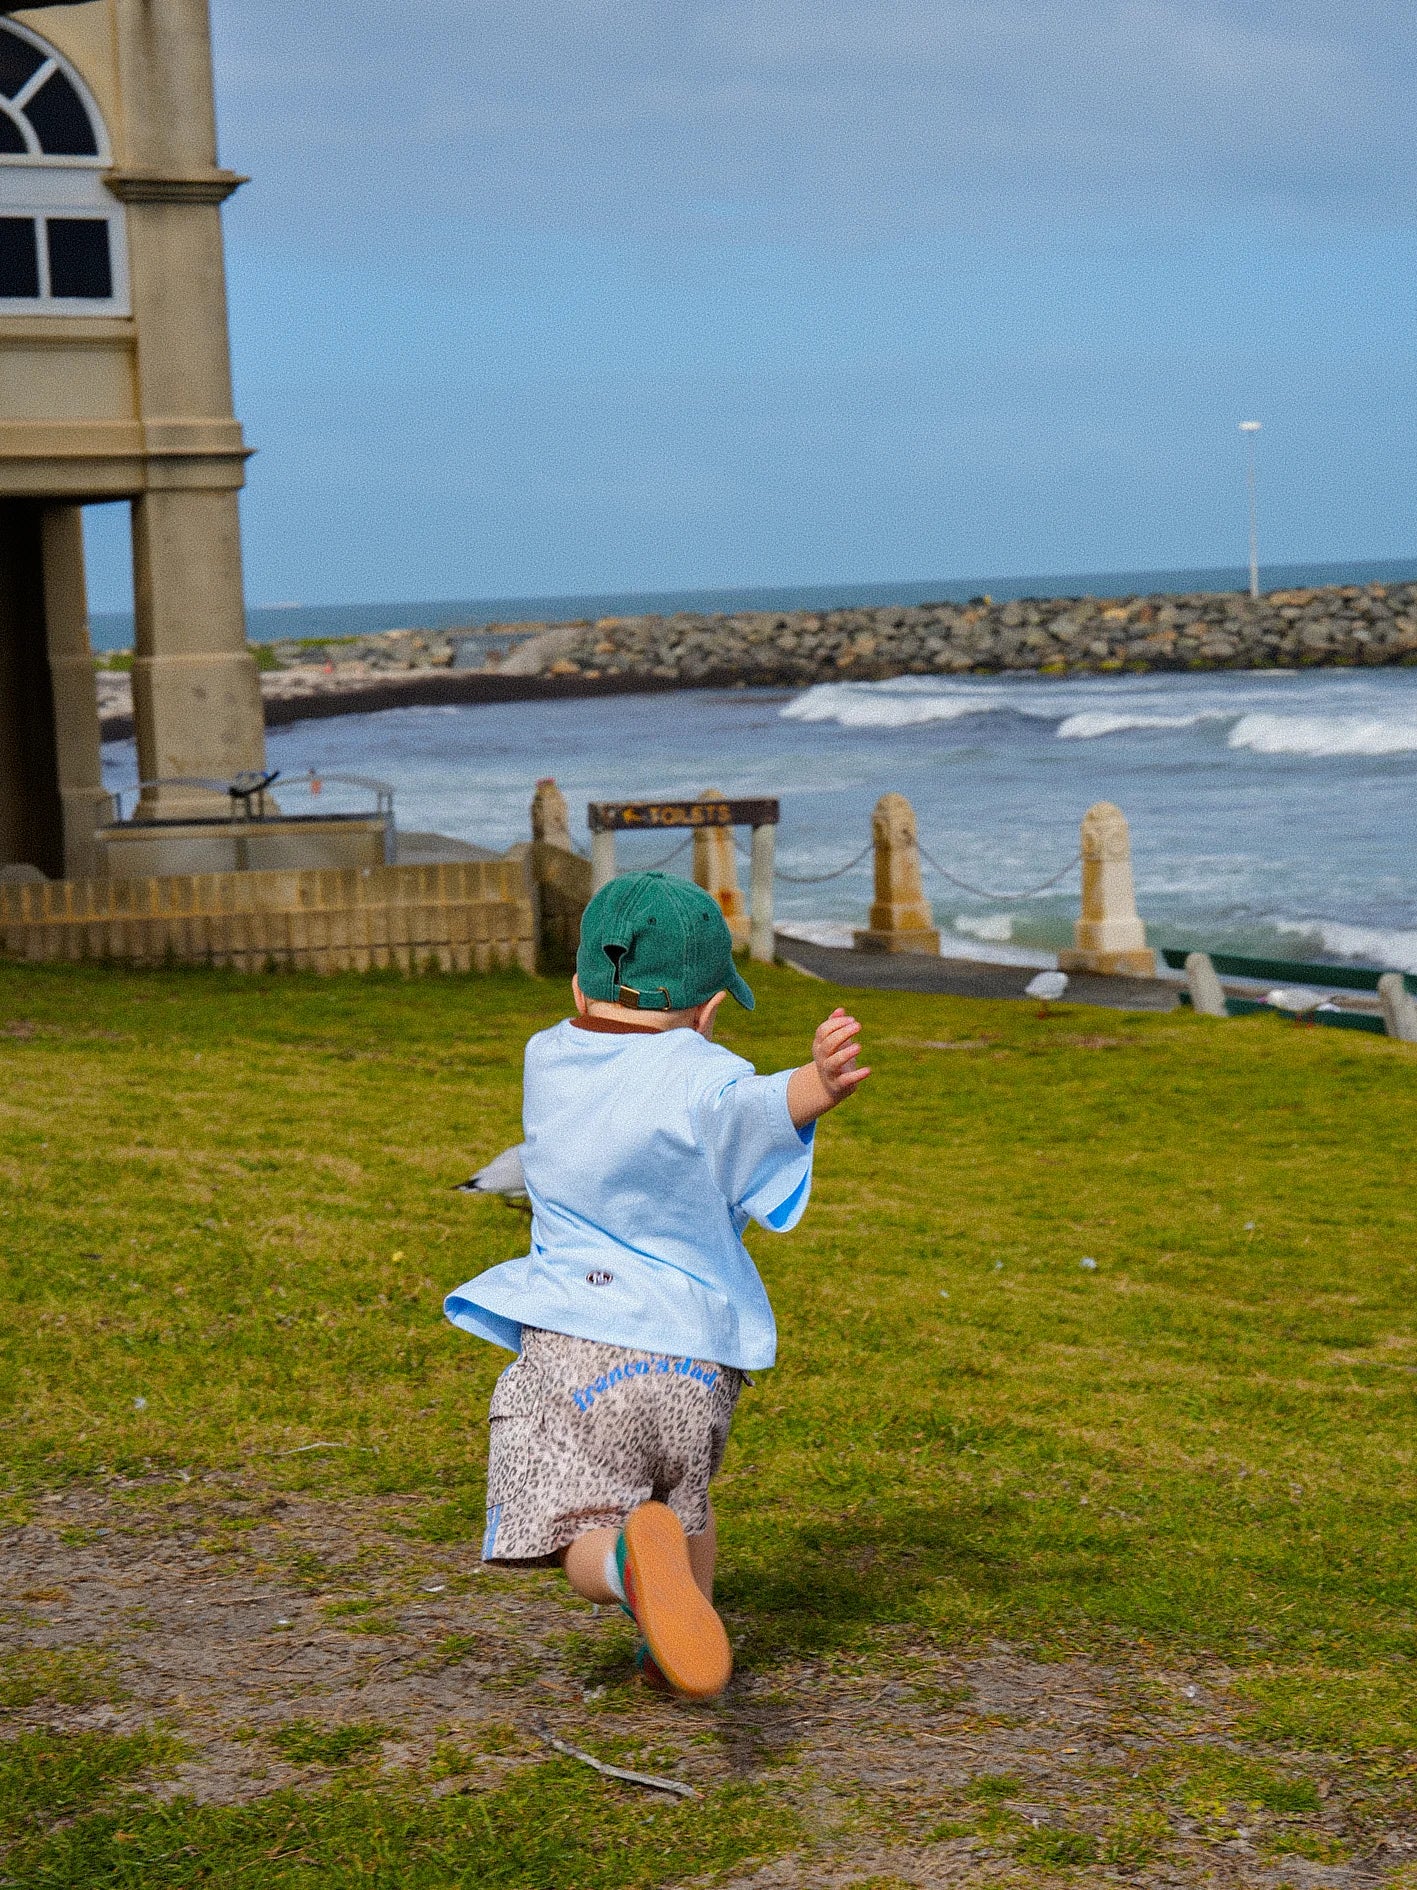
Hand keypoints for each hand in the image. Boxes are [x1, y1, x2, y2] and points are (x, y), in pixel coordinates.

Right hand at [787, 1007, 870, 1126]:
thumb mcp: (833, 1042)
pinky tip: (868, 1070)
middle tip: (858, 1025)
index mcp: (819, 1045)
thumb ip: (835, 1026)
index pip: (823, 1031)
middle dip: (842, 1034)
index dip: (837, 1023)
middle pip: (828, 1044)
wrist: (828, 1087)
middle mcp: (821, 1058)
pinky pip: (845, 1080)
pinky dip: (856, 1076)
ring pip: (833, 1062)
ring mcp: (828, 1072)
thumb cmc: (834, 1059)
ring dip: (846, 1054)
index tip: (852, 1020)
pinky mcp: (838, 1085)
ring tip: (859, 1046)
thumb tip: (840, 1010)